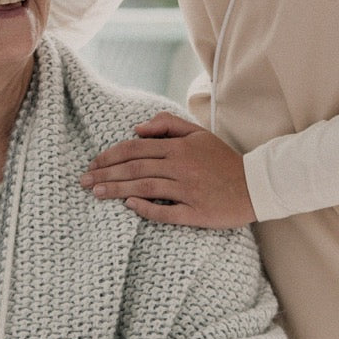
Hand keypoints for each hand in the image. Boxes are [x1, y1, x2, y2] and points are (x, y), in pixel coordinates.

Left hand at [80, 111, 256, 227]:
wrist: (256, 185)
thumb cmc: (223, 160)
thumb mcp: (198, 133)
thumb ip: (167, 124)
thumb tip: (136, 128)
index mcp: (179, 148)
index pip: (136, 148)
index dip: (110, 156)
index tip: (93, 163)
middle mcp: (181, 167)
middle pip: (135, 168)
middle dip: (105, 174)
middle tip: (83, 181)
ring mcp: (188, 191)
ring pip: (144, 188)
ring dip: (117, 190)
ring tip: (95, 193)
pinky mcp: (196, 213)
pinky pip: (166, 212)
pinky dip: (145, 209)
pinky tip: (128, 206)